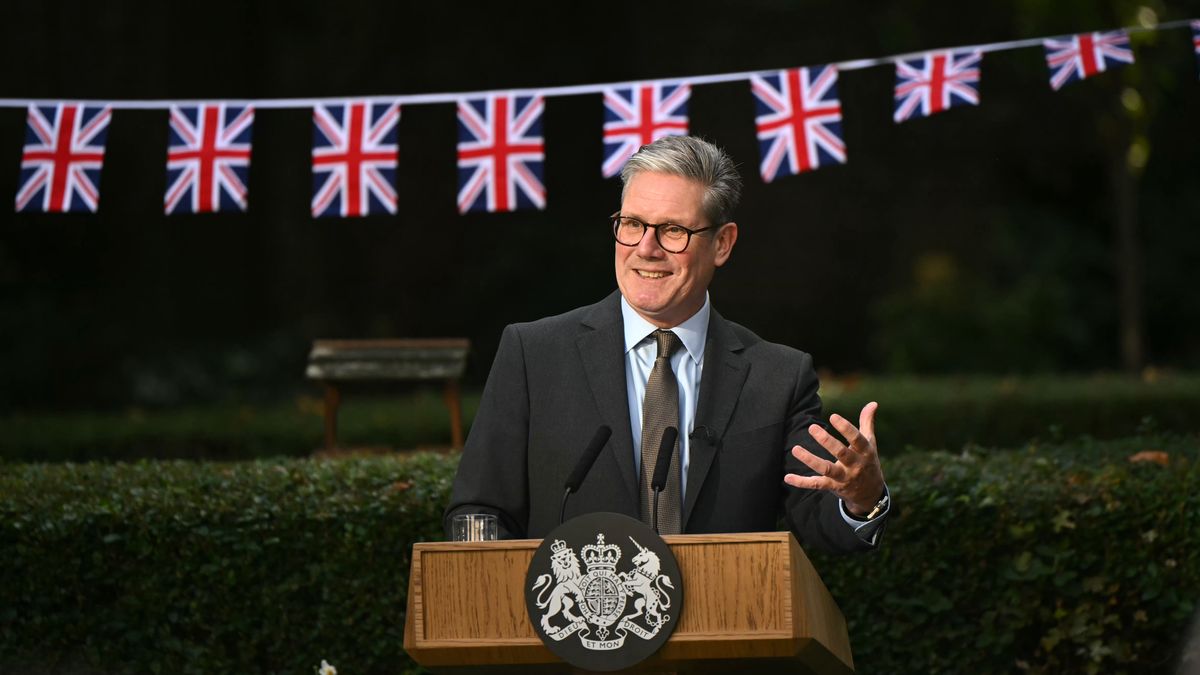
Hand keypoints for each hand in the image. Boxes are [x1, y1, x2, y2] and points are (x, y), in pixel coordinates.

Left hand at [784, 402, 884, 516]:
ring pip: (826, 469)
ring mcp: (843, 477)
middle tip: (812, 427)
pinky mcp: (833, 487)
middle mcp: (855, 465)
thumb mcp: (870, 443)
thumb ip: (867, 422)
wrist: (870, 493)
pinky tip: (788, 477)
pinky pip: (816, 484)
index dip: (846, 428)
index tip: (833, 416)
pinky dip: (802, 482)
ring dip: (810, 460)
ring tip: (795, 449)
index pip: (857, 439)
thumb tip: (873, 402)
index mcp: (865, 452)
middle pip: (841, 453)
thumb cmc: (868, 462)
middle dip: (827, 441)